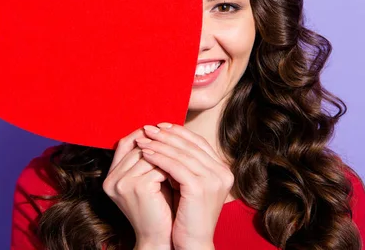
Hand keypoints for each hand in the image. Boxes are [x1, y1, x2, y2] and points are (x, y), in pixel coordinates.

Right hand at [103, 128, 174, 249]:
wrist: (159, 239)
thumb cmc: (158, 209)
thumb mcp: (149, 182)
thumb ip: (148, 161)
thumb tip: (161, 131)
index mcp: (110, 177)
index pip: (124, 143)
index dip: (142, 134)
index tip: (163, 130)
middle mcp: (111, 179)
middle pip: (137, 146)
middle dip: (158, 141)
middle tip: (178, 136)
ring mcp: (122, 183)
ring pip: (149, 154)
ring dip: (168, 152)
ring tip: (183, 150)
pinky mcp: (137, 187)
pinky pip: (158, 167)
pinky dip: (172, 166)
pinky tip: (184, 167)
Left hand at [136, 123, 233, 249]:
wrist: (193, 244)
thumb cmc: (186, 216)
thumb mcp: (188, 184)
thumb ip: (184, 165)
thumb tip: (164, 141)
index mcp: (222, 170)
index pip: (198, 142)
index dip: (178, 132)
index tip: (160, 126)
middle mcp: (222, 173)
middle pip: (190, 145)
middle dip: (166, 134)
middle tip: (148, 128)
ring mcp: (212, 180)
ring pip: (181, 154)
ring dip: (159, 144)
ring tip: (142, 139)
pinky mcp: (199, 188)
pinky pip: (175, 167)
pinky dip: (158, 158)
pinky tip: (145, 154)